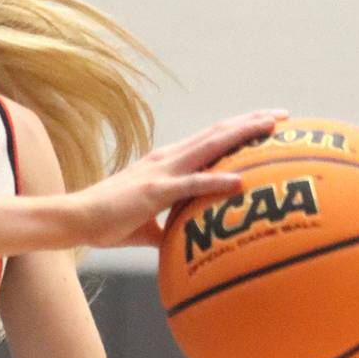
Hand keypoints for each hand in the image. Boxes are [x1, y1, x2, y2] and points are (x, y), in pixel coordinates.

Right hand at [75, 109, 286, 247]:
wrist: (75, 219)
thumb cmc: (107, 222)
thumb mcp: (147, 223)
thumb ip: (169, 226)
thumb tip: (186, 242)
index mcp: (166, 162)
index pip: (209, 140)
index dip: (238, 130)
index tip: (266, 124)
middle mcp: (168, 159)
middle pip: (217, 134)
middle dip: (251, 123)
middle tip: (283, 115)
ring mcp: (162, 172)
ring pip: (210, 147)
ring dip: (243, 135)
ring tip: (272, 126)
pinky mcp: (154, 192)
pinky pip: (191, 185)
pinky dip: (217, 182)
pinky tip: (241, 181)